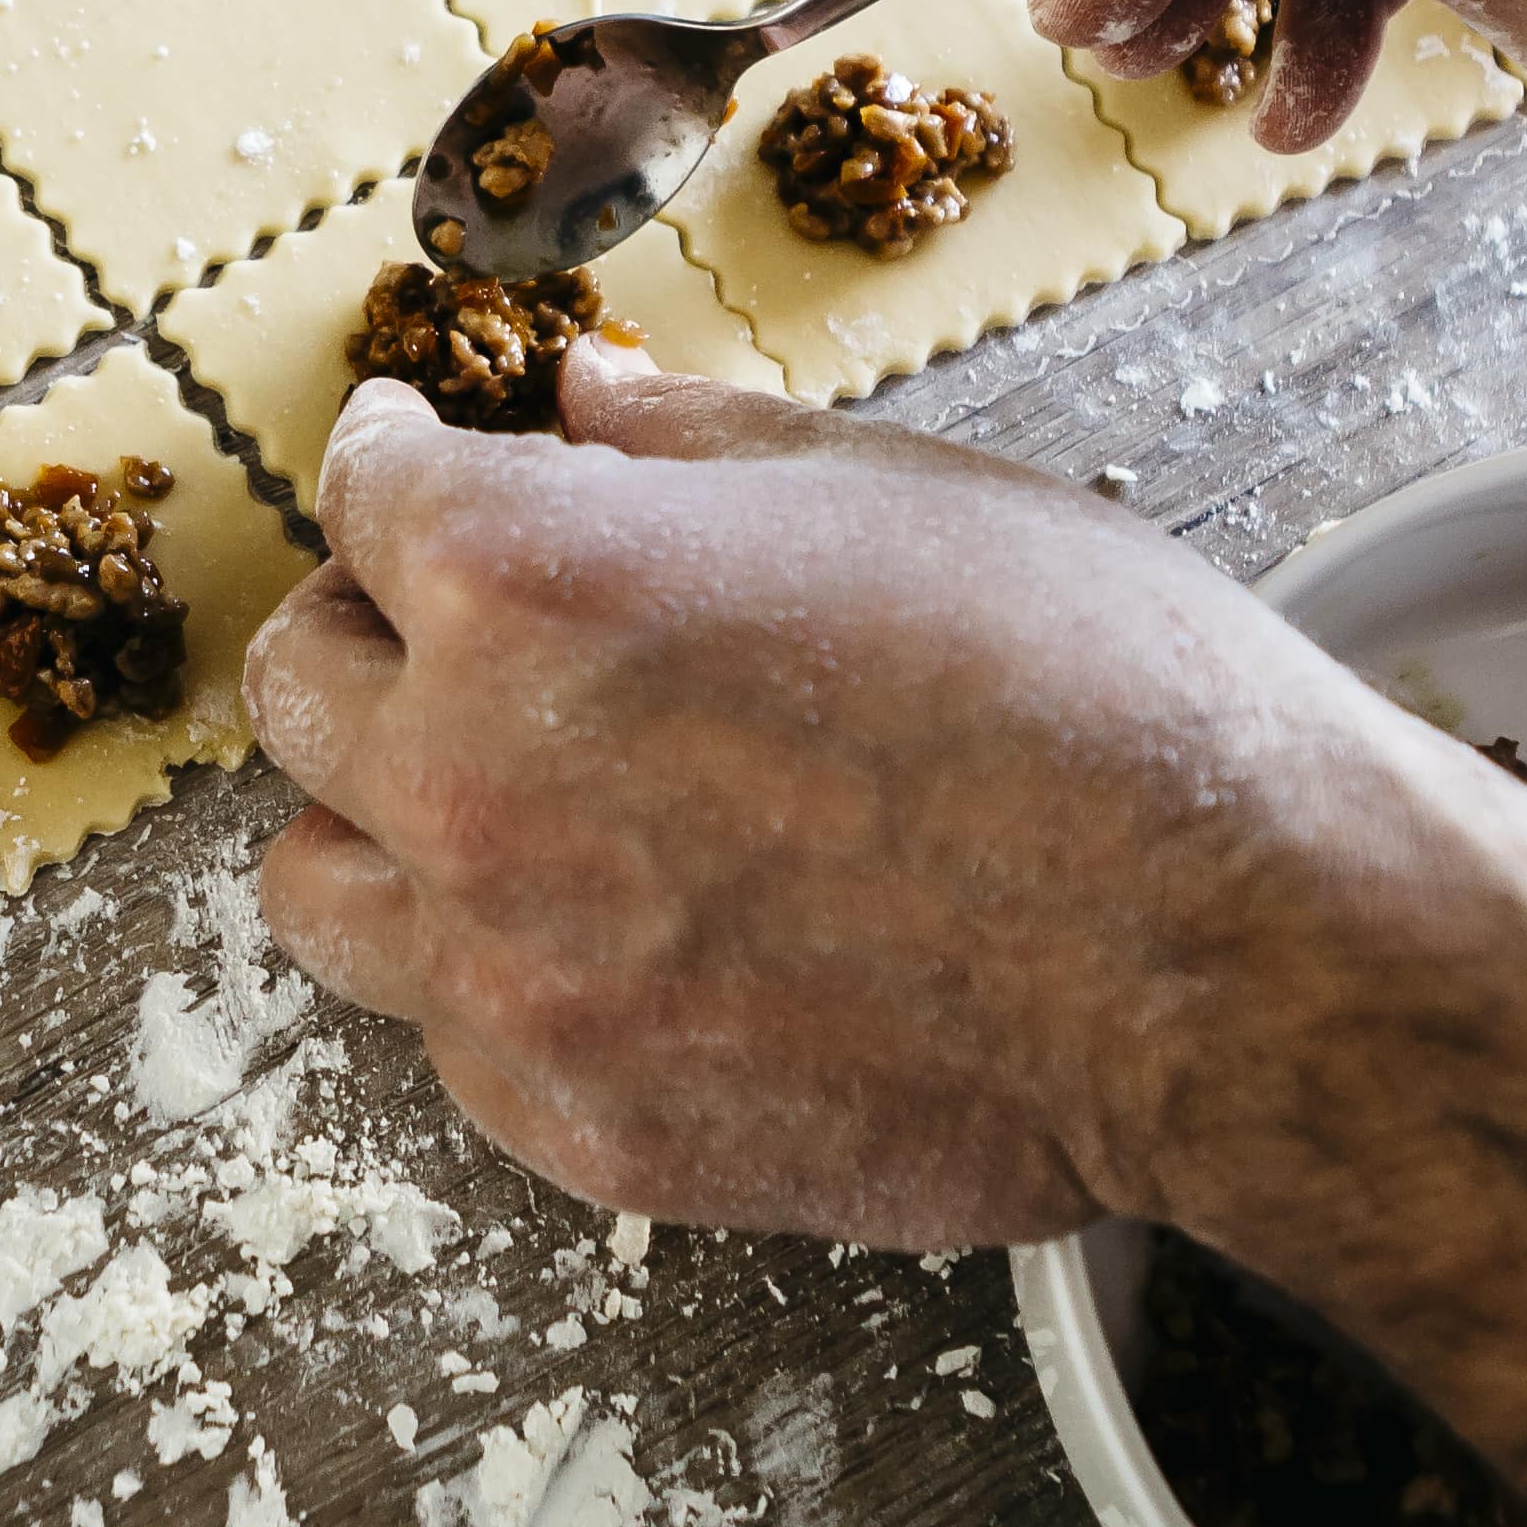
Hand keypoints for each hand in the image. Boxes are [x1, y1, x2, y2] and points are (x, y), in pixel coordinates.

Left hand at [238, 341, 1526, 1249]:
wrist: (1232, 955)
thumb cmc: (1096, 695)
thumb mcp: (888, 490)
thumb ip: (685, 449)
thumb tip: (572, 401)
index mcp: (533, 580)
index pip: (362, 498)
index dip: (400, 465)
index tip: (423, 468)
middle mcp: (476, 775)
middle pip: (293, 689)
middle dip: (367, 630)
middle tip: (451, 622)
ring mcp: (514, 974)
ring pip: (319, 887)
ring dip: (384, 822)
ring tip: (502, 797)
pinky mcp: (582, 1125)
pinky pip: (448, 1039)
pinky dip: (496, 978)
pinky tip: (617, 934)